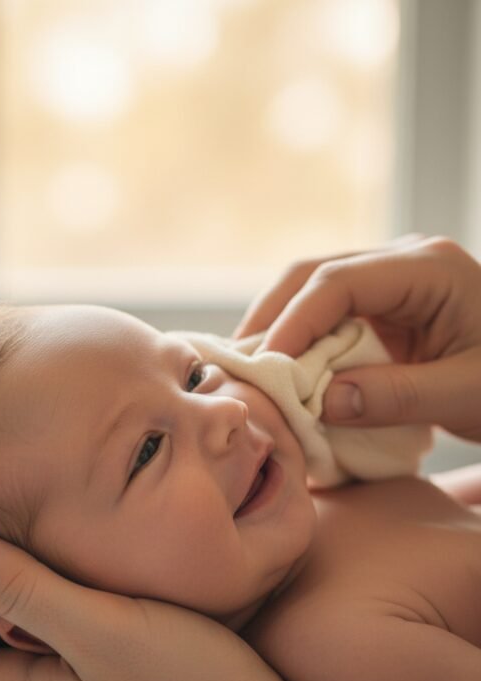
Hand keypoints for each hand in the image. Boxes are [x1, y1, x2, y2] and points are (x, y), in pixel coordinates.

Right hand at [234, 236, 480, 442]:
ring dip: (277, 329)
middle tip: (239, 367)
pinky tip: (282, 370)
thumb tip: (323, 403)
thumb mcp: (471, 395)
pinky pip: (324, 314)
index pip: (337, 283)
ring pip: (310, 291)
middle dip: (270, 320)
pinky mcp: (381, 307)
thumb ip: (398, 397)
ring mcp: (389, 280)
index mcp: (429, 268)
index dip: (292, 324)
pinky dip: (298, 341)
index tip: (265, 369)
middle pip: (311, 275)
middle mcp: (401, 261)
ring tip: (249, 370)